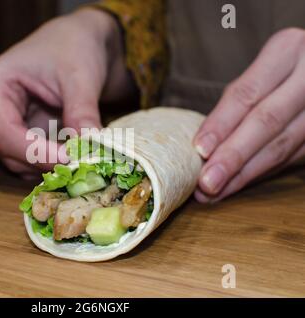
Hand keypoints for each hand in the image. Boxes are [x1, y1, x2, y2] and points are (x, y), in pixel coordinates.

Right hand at [0, 9, 130, 177]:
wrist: (75, 43)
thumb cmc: (71, 48)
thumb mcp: (80, 76)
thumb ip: (82, 112)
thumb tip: (88, 147)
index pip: (5, 133)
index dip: (38, 153)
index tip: (72, 160)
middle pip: (6, 151)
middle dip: (44, 161)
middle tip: (82, 162)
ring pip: (14, 160)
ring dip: (47, 164)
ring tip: (79, 155)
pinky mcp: (8, 132)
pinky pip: (23, 159)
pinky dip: (47, 162)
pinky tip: (69, 153)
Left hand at [194, 28, 304, 202]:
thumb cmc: (286, 66)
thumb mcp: (265, 67)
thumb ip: (240, 98)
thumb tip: (203, 145)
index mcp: (288, 51)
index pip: (248, 93)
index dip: (222, 123)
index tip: (200, 149)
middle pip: (267, 122)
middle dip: (233, 156)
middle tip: (206, 182)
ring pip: (283, 146)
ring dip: (245, 173)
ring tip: (215, 191)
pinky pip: (292, 156)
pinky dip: (262, 172)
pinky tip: (239, 183)